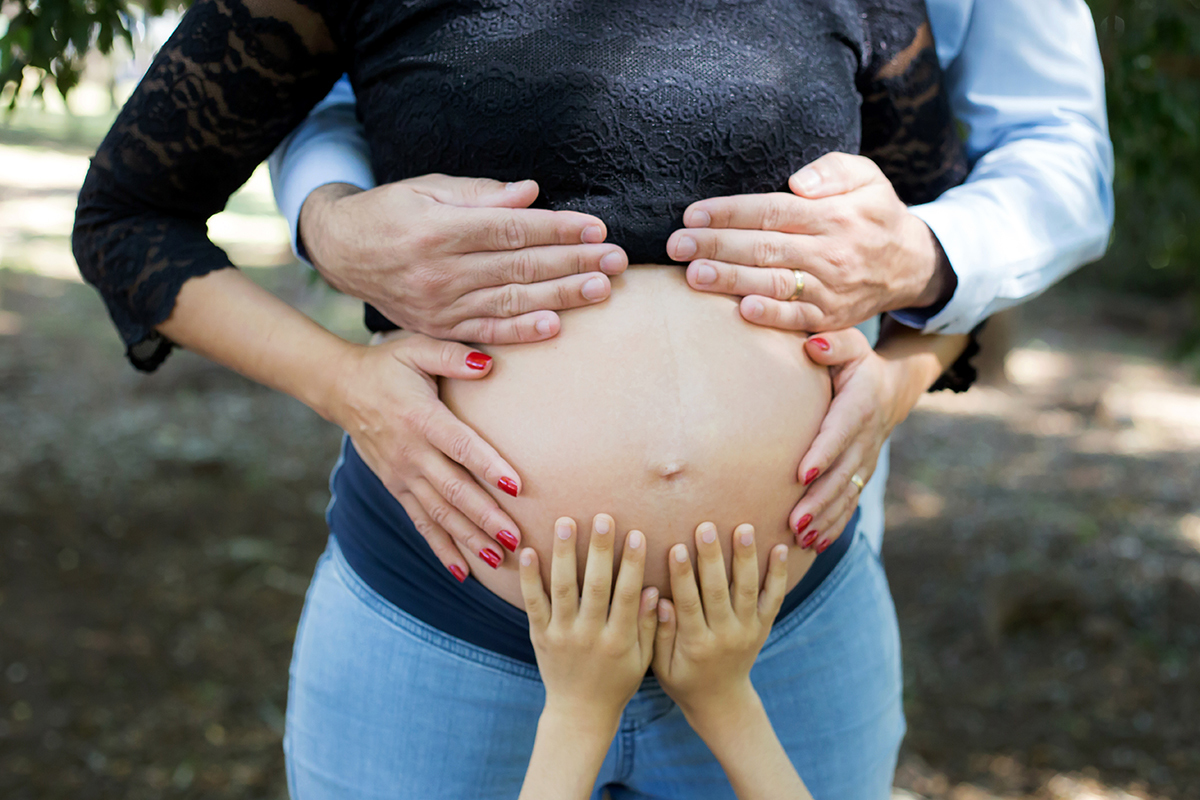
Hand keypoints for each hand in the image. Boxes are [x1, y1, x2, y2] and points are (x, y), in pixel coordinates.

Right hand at [301, 176, 627, 343]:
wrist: (341, 251)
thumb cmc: (389, 211)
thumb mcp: (426, 189)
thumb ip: (479, 194)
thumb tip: (531, 193)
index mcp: (439, 229)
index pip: (510, 230)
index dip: (556, 229)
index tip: (596, 228)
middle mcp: (440, 271)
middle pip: (519, 267)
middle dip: (573, 262)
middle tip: (615, 260)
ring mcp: (439, 305)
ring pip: (510, 302)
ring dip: (560, 297)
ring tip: (600, 289)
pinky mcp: (438, 329)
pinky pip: (487, 333)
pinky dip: (521, 333)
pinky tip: (555, 327)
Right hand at [330, 333, 525, 579]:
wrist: (341, 388)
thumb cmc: (388, 365)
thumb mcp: (417, 348)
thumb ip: (452, 356)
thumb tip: (488, 363)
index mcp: (422, 418)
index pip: (460, 446)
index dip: (488, 466)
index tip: (516, 485)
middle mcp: (411, 454)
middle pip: (454, 491)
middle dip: (486, 516)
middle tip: (516, 537)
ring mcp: (402, 476)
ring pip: (440, 514)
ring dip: (469, 538)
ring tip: (499, 558)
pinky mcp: (396, 488)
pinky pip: (422, 523)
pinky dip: (442, 548)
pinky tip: (463, 572)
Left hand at [519, 516, 659, 724]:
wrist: (580, 713)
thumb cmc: (617, 682)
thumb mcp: (642, 659)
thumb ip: (648, 625)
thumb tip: (654, 588)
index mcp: (618, 640)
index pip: (626, 595)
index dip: (631, 564)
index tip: (636, 534)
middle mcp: (590, 635)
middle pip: (595, 587)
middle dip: (600, 551)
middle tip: (602, 517)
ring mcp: (562, 635)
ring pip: (562, 589)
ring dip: (564, 554)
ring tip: (566, 522)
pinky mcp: (540, 636)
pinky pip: (533, 603)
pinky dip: (530, 577)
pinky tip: (529, 551)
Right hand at [652, 522, 788, 727]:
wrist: (722, 701)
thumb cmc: (683, 680)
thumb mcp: (661, 666)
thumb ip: (659, 633)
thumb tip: (658, 599)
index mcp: (697, 644)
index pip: (689, 604)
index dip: (682, 576)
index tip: (676, 547)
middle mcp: (726, 635)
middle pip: (719, 592)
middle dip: (713, 558)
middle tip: (706, 528)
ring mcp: (748, 630)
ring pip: (747, 590)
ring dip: (746, 557)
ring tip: (743, 528)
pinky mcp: (763, 626)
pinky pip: (773, 598)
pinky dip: (778, 574)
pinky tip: (780, 548)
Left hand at [665, 152, 951, 330]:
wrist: (910, 264)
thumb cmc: (873, 212)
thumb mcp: (867, 176)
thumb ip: (833, 170)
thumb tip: (797, 182)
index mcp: (833, 214)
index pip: (772, 211)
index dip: (730, 213)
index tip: (692, 214)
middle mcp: (830, 252)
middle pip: (764, 247)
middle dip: (716, 246)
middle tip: (676, 246)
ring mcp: (830, 288)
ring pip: (775, 283)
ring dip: (732, 281)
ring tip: (693, 276)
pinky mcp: (831, 318)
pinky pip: (798, 320)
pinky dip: (772, 318)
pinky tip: (741, 311)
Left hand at [787, 328, 906, 552]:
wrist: (891, 387)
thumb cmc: (858, 362)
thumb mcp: (851, 344)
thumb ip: (832, 344)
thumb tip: (812, 345)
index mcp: (860, 405)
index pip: (839, 432)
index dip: (822, 453)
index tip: (801, 473)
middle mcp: (866, 438)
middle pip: (842, 473)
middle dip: (819, 500)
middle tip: (794, 521)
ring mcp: (866, 460)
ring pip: (846, 494)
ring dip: (825, 519)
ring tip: (801, 538)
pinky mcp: (862, 474)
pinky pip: (850, 503)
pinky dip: (835, 525)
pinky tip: (815, 545)